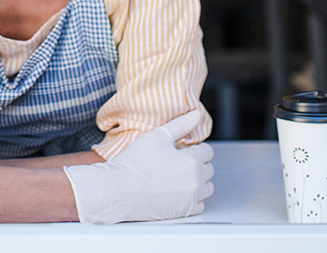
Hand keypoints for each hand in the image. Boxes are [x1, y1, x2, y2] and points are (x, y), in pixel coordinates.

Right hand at [63, 111, 213, 223]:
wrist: (117, 191)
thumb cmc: (134, 164)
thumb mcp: (157, 136)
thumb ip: (180, 124)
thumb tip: (196, 114)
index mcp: (191, 161)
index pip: (207, 150)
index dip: (193, 147)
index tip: (180, 150)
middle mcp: (195, 181)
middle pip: (208, 168)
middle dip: (196, 163)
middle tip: (175, 162)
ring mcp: (191, 199)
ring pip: (207, 187)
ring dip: (197, 180)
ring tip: (176, 176)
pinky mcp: (185, 212)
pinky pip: (200, 204)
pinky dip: (192, 198)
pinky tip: (176, 191)